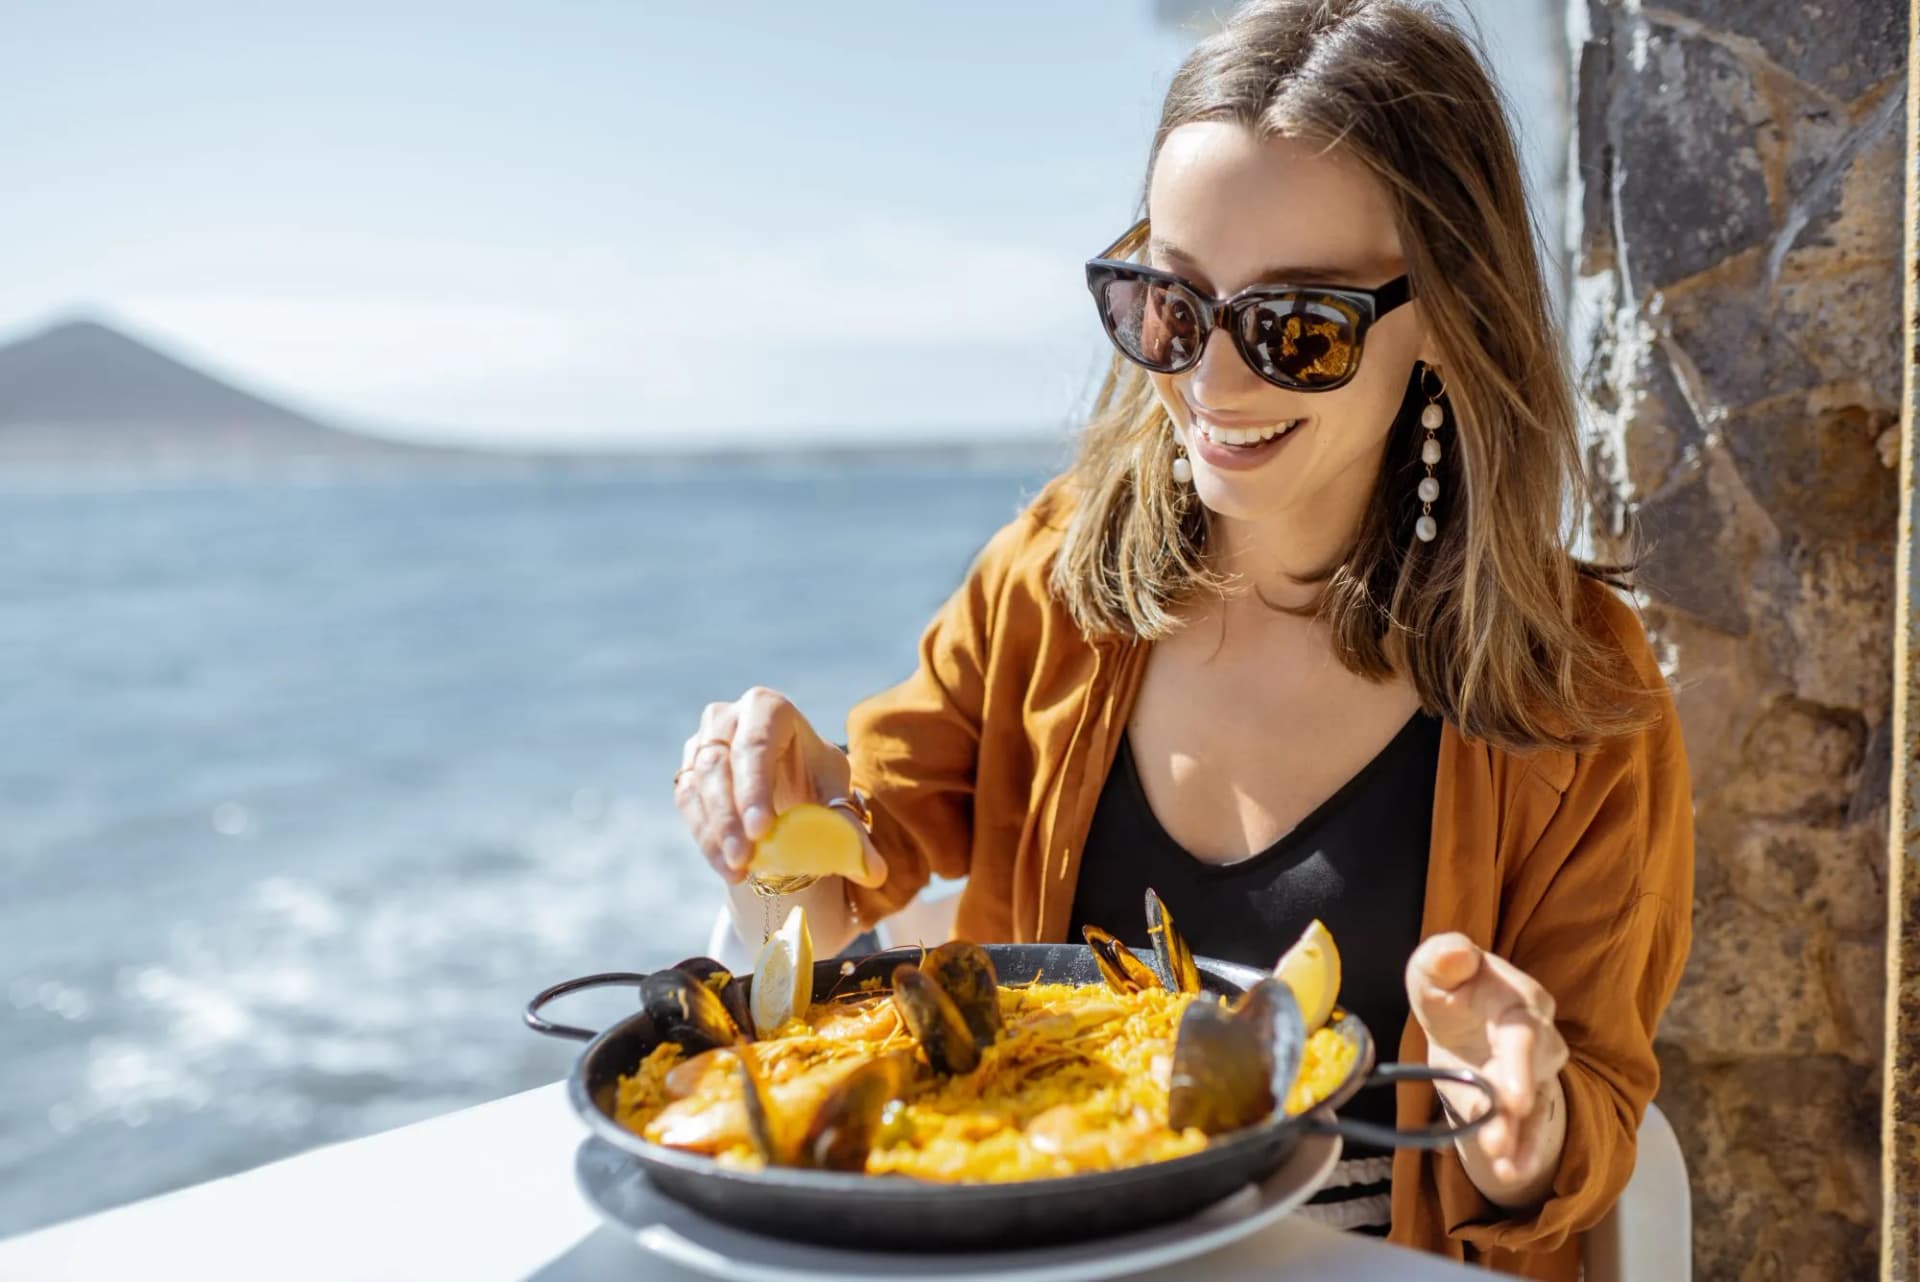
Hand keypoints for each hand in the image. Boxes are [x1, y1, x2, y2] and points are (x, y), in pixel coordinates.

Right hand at [671, 686, 885, 886]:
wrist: (790, 788)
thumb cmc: (816, 783)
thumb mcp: (836, 798)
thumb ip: (850, 831)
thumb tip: (875, 873)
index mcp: (770, 708)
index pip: (756, 744)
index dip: (754, 788)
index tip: (763, 831)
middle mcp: (728, 717)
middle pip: (718, 764)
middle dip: (730, 817)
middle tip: (745, 859)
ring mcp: (702, 742)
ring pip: (698, 785)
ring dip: (716, 832)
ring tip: (739, 870)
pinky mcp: (688, 771)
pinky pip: (687, 803)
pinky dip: (706, 838)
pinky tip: (727, 868)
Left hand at [1406, 933, 1568, 1193]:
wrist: (1461, 1020)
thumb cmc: (1451, 987)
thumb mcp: (1434, 967)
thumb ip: (1443, 956)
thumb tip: (1455, 954)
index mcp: (1522, 1000)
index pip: (1525, 1027)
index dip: (1520, 1058)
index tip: (1511, 1091)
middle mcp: (1538, 1039)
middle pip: (1534, 1068)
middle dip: (1521, 1092)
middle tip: (1512, 1113)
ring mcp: (1534, 1076)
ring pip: (1531, 1107)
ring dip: (1518, 1134)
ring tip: (1504, 1162)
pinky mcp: (1522, 1105)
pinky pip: (1526, 1132)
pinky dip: (1519, 1153)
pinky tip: (1508, 1173)